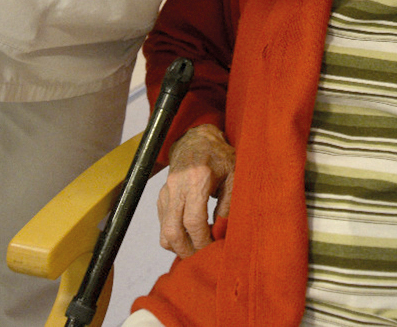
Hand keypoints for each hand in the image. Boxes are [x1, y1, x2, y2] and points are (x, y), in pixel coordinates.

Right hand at [157, 124, 234, 256]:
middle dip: (187, 251)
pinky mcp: (161, 197)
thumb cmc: (220, 157)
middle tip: (203, 257)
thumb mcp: (234, 175)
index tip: (213, 248)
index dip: (203, 241)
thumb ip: (229, 203)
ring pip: (165, 232)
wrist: (196, 140)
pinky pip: (164, 225)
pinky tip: (190, 238)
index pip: (194, 221)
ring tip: (197, 250)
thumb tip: (221, 232)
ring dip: (179, 247)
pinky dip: (174, 237)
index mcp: (198, 178)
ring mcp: (166, 192)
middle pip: (173, 231)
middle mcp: (177, 186)